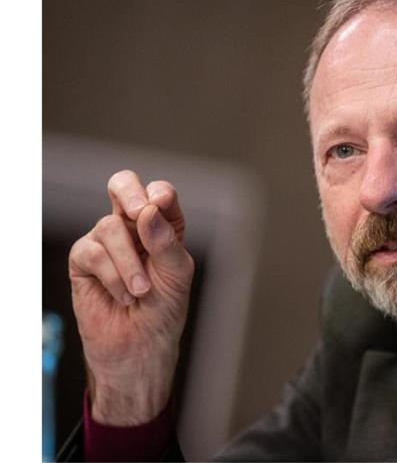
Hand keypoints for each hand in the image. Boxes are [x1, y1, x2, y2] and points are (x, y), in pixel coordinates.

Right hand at [68, 170, 193, 425]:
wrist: (140, 347)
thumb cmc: (164, 310)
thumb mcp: (176, 275)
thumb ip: (166, 242)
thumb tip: (148, 211)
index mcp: (163, 225)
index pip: (159, 193)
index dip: (159, 194)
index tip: (160, 205)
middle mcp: (133, 227)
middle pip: (122, 186)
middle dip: (130, 194)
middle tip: (139, 212)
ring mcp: (106, 242)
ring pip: (109, 227)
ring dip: (129, 262)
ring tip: (141, 291)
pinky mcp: (83, 261)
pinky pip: (91, 253)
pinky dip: (112, 276)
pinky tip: (124, 297)